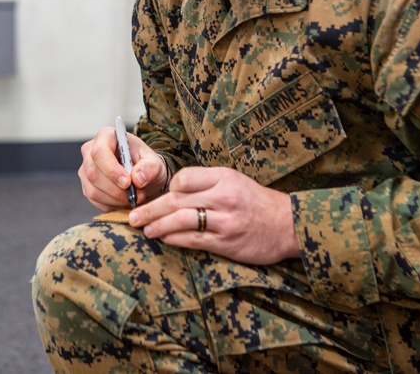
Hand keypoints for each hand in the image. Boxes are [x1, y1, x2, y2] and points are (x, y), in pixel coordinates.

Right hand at [79, 127, 167, 211]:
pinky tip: (124, 201)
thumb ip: (149, 168)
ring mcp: (86, 170)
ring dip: (115, 199)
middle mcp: (90, 151)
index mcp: (106, 136)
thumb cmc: (147, 164)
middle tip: (137, 194)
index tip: (127, 183)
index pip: (100, 152)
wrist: (143, 176)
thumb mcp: (155, 163)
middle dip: (116, 189)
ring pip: (93, 190)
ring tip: (134, 198)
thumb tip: (137, 178)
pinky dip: (112, 205)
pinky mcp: (87, 187)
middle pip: (93, 173)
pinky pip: (95, 201)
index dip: (111, 169)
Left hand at [128, 167, 298, 265]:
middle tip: (132, 216)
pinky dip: (174, 239)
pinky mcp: (226, 242)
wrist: (287, 225)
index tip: (156, 196)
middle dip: (150, 209)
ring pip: (181, 220)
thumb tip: (175, 191)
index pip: (184, 178)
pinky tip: (165, 239)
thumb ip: (208, 183)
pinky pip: (193, 240)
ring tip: (144, 230)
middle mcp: (224, 196)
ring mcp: (225, 220)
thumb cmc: (258, 203)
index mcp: (224, 177)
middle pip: (176, 200)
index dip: (167, 189)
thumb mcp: (236, 182)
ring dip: (158, 226)